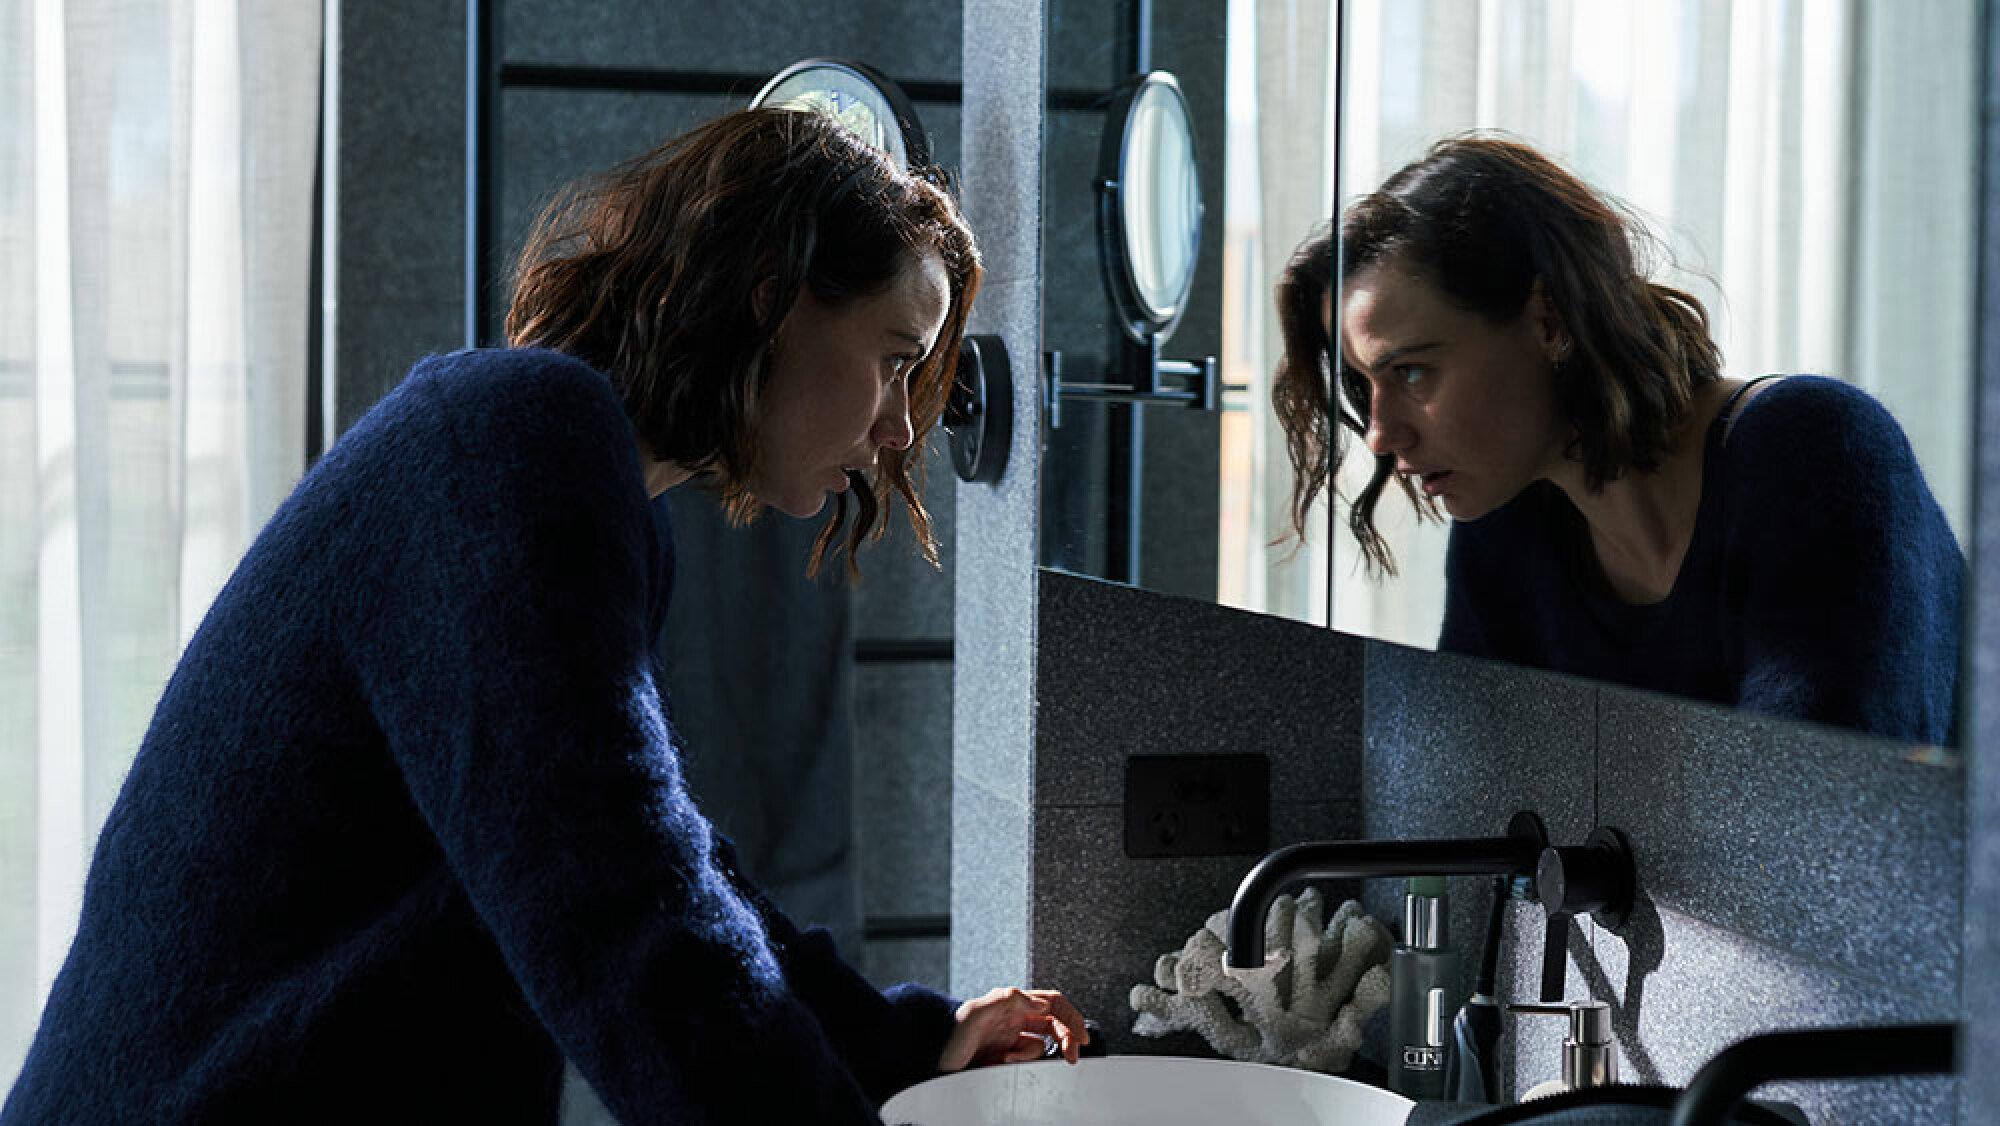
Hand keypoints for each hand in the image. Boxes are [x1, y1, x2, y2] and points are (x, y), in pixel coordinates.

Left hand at [937, 987, 1090, 1070]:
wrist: (930, 1062)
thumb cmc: (947, 1034)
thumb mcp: (975, 1013)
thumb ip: (1007, 1001)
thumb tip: (1039, 1003)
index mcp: (1010, 1003)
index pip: (1051, 1003)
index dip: (1071, 1015)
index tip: (1082, 1035)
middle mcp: (1013, 1019)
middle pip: (1054, 1025)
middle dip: (1066, 1039)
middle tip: (1071, 1056)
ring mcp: (1010, 1040)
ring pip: (1041, 1047)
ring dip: (1033, 1056)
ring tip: (1011, 1060)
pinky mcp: (1005, 1060)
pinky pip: (1027, 1063)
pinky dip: (1023, 1065)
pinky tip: (1005, 1065)